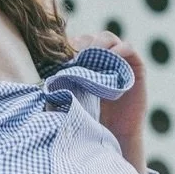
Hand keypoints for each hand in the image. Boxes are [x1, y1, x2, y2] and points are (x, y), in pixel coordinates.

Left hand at [67, 29, 146, 171]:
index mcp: (86, 63)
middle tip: (76, 54)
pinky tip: (110, 58)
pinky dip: (119, 50)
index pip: (77, 43)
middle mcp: (102, 59)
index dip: (70, 45)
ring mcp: (119, 60)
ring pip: (108, 39)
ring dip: (98, 43)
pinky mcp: (135, 66)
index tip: (62, 55)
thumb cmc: (90, 119)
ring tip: (91, 55)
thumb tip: (38, 72)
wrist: (115, 136)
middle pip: (92, 37)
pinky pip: (128, 48)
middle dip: (83, 43)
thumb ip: (64, 81)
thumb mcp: (73, 97)